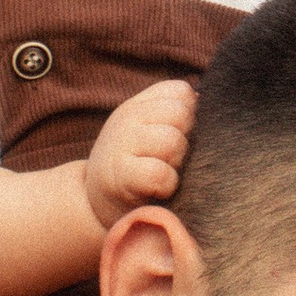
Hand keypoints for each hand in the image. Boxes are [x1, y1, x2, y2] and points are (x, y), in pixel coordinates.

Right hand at [82, 79, 197, 227]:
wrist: (93, 203)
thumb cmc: (136, 168)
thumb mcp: (148, 132)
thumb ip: (173, 115)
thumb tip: (201, 99)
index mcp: (139, 105)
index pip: (181, 92)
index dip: (191, 116)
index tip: (179, 137)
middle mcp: (127, 117)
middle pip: (181, 114)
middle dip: (186, 139)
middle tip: (172, 160)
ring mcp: (121, 144)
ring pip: (172, 141)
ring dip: (177, 163)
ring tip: (166, 174)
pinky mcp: (119, 176)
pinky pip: (159, 174)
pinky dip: (167, 184)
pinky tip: (160, 191)